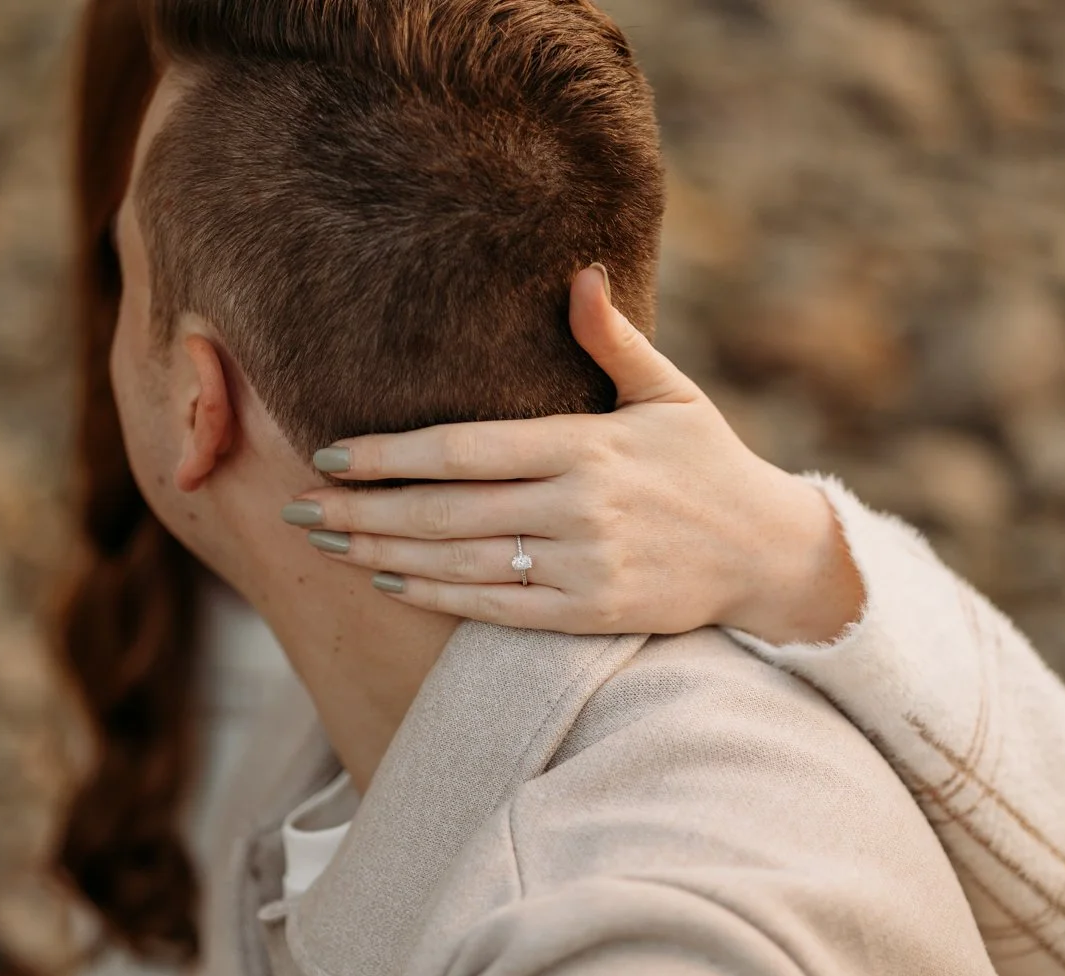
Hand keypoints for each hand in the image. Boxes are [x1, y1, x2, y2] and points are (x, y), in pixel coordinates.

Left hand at [283, 265, 863, 644]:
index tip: (330, 453)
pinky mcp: (587, 613)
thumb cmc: (708, 464)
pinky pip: (494, 609)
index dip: (391, 454)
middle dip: (361, 510)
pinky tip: (388, 582)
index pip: (466, 448)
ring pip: (459, 561)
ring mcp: (581, 566)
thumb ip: (614, 340)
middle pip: (444, 509)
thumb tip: (579, 272)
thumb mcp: (672, 393)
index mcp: (587, 447)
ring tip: (324, 542)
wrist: (768, 554)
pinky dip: (436, 595)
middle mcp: (577, 508)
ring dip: (381, 554)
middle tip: (297, 505)